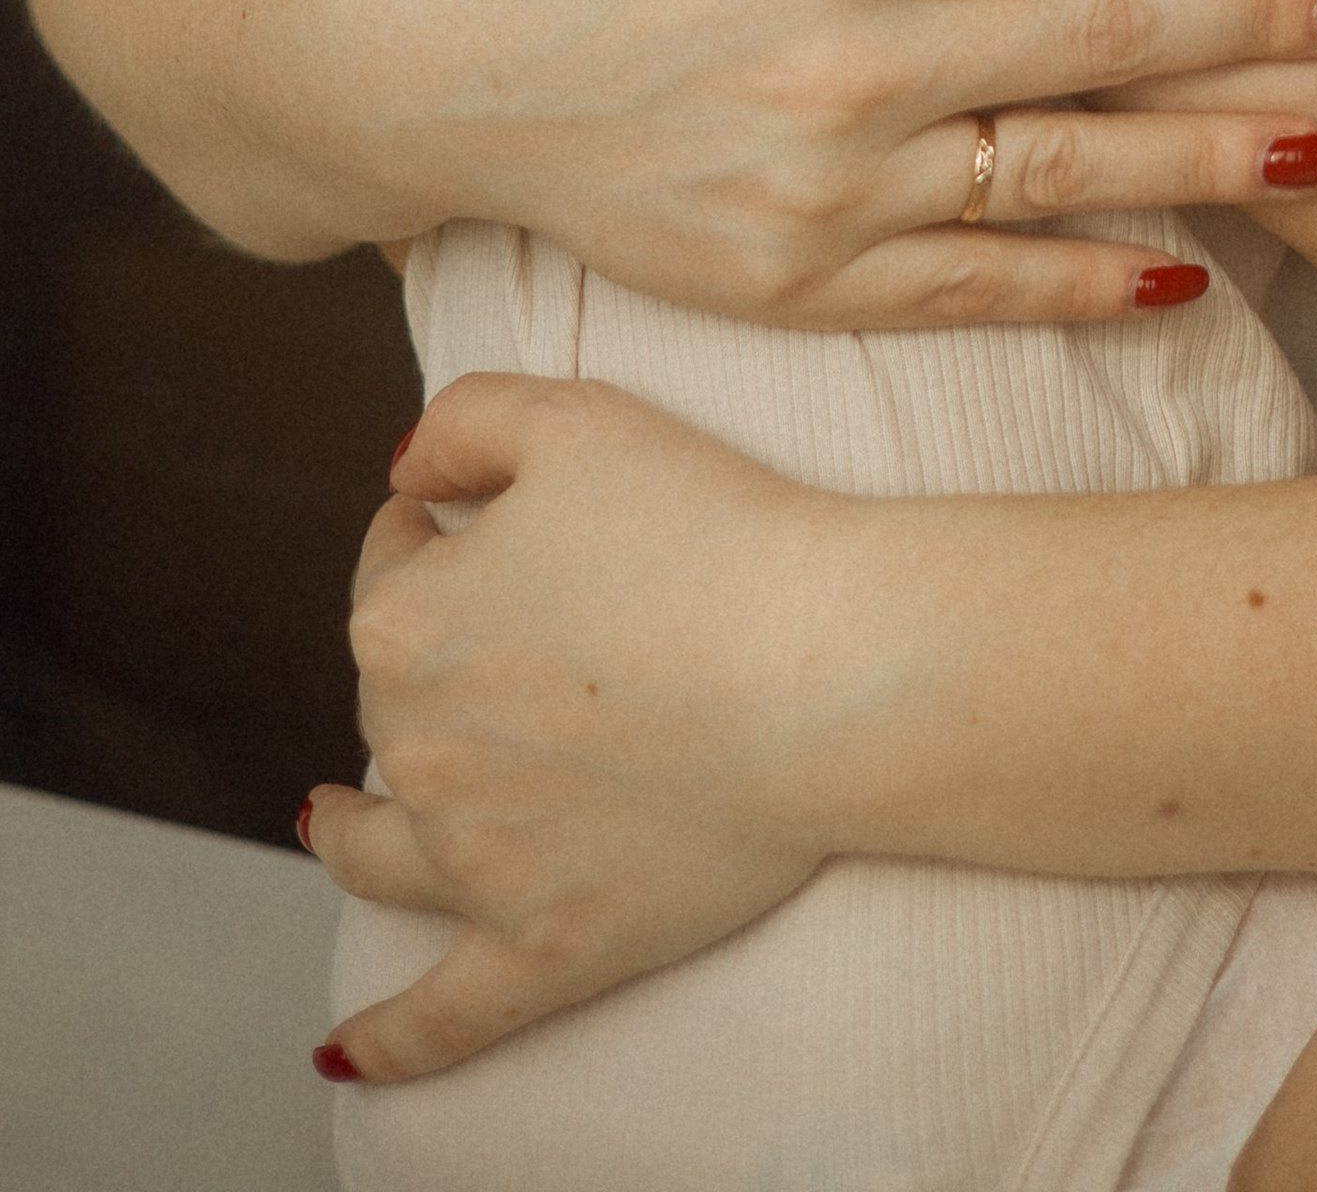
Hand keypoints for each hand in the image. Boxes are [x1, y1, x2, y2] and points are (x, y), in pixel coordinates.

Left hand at [308, 378, 842, 1080]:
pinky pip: (442, 1016)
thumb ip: (463, 421)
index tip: (480, 522)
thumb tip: (404, 473)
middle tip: (514, 632)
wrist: (827, 664)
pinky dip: (388, 1041)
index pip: (389, 567)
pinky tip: (346, 1053)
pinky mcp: (545, 944)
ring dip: (353, 829)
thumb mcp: (577, 417)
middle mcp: (420, 746)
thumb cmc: (715, 530)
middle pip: (392, 698)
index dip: (434, 534)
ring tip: (334, 819)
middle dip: (428, 662)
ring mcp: (476, 860)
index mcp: (409, 619)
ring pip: (382, 848)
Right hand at [321, 0, 1316, 329]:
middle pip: (1102, 28)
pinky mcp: (793, 283)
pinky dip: (1086, 285)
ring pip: (1068, 174)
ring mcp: (823, 192)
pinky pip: (972, 293)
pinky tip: (1187, 271)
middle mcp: (844, 67)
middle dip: (1260, 6)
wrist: (400, 76)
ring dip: (1217, 159)